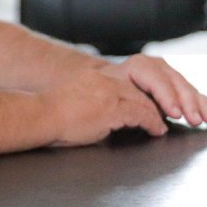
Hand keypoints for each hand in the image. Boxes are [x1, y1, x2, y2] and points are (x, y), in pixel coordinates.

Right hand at [44, 69, 168, 145]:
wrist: (38, 115)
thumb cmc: (48, 116)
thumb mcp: (75, 102)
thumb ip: (94, 106)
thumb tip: (103, 122)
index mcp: (96, 76)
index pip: (128, 83)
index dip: (144, 95)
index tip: (153, 105)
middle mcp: (106, 79)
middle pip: (141, 88)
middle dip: (158, 101)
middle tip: (168, 113)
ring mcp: (109, 92)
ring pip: (144, 100)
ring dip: (158, 113)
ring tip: (164, 124)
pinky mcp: (111, 107)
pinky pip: (141, 113)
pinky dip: (152, 122)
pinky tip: (157, 130)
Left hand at [102, 55, 206, 128]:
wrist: (102, 85)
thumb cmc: (103, 92)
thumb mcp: (111, 95)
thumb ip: (132, 106)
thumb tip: (156, 122)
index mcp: (139, 66)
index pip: (156, 80)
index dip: (167, 97)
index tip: (175, 114)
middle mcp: (157, 68)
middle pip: (178, 84)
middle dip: (191, 103)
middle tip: (199, 119)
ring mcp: (169, 76)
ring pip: (190, 90)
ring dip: (204, 106)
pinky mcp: (177, 88)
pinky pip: (195, 96)